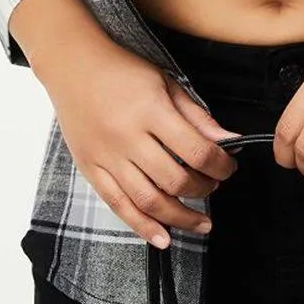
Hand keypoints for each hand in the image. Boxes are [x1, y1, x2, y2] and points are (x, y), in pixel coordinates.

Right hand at [43, 36, 240, 248]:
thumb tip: (228, 140)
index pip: (195, 150)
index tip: (230, 166)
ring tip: (201, 222)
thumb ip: (196, 115)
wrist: (73, 65)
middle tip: (215, 185)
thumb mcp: (166, 81)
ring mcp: (106, 156)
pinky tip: (163, 238)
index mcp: (151, 111)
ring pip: (148, 200)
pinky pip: (117, 205)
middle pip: (174, 179)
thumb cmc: (122, 69)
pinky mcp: (90, 169)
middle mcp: (127, 138)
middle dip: (203, 188)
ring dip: (180, 216)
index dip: (220, 164)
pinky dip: (142, 226)